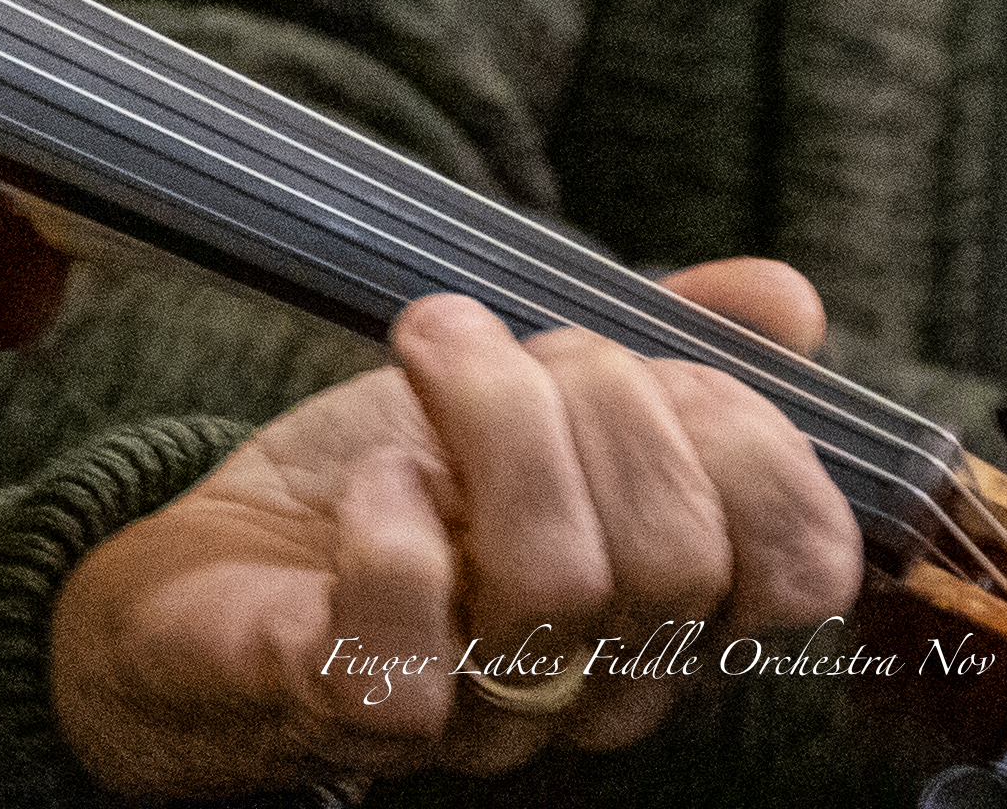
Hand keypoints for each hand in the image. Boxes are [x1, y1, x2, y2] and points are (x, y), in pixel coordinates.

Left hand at [47, 259, 862, 799]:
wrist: (204, 583)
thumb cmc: (387, 487)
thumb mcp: (532, 398)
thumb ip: (666, 353)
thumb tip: (787, 298)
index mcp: (666, 608)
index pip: (802, 559)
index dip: (748, 436)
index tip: (646, 350)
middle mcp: (597, 681)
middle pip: (677, 555)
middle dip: (602, 400)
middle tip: (500, 335)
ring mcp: (477, 709)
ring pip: (559, 584)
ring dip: (494, 423)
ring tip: (428, 348)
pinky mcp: (349, 707)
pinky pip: (411, 646)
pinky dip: (395, 532)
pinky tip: (377, 478)